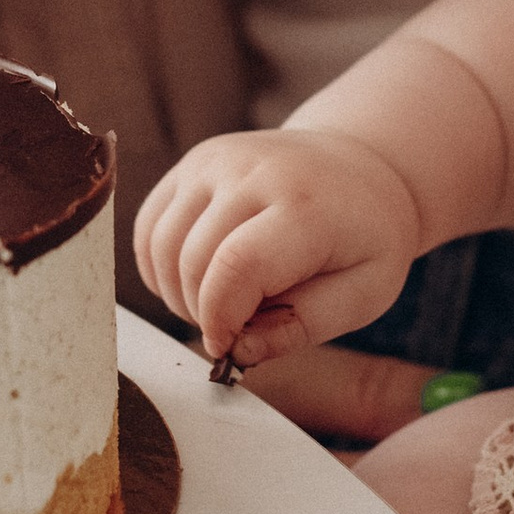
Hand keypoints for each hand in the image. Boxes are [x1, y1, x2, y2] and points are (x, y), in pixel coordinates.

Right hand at [133, 128, 423, 370]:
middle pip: (192, 261)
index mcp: (304, 205)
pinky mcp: (193, 164)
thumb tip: (235, 352)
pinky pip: (149, 227)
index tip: (227, 348)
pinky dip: (160, 267)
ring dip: (176, 293)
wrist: (361, 167)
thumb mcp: (363, 292)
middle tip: (233, 329)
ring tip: (219, 305)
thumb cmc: (364, 238)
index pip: (237, 268)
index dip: (220, 321)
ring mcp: (216, 161)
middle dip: (201, 313)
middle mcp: (253, 170)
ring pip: (162, 246)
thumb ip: (301, 326)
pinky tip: (196, 281)